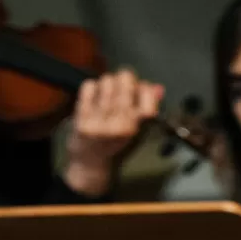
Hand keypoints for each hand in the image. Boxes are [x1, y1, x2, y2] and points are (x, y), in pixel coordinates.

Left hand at [62, 67, 164, 197]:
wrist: (90, 160)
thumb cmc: (114, 140)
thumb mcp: (136, 127)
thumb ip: (148, 106)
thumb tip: (158, 88)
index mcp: (134, 127)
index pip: (148, 96)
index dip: (144, 87)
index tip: (138, 91)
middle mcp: (118, 124)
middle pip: (125, 79)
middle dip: (123, 80)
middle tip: (119, 89)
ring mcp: (99, 121)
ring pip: (106, 80)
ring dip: (106, 84)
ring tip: (105, 96)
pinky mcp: (82, 117)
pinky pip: (88, 86)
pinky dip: (91, 88)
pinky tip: (92, 98)